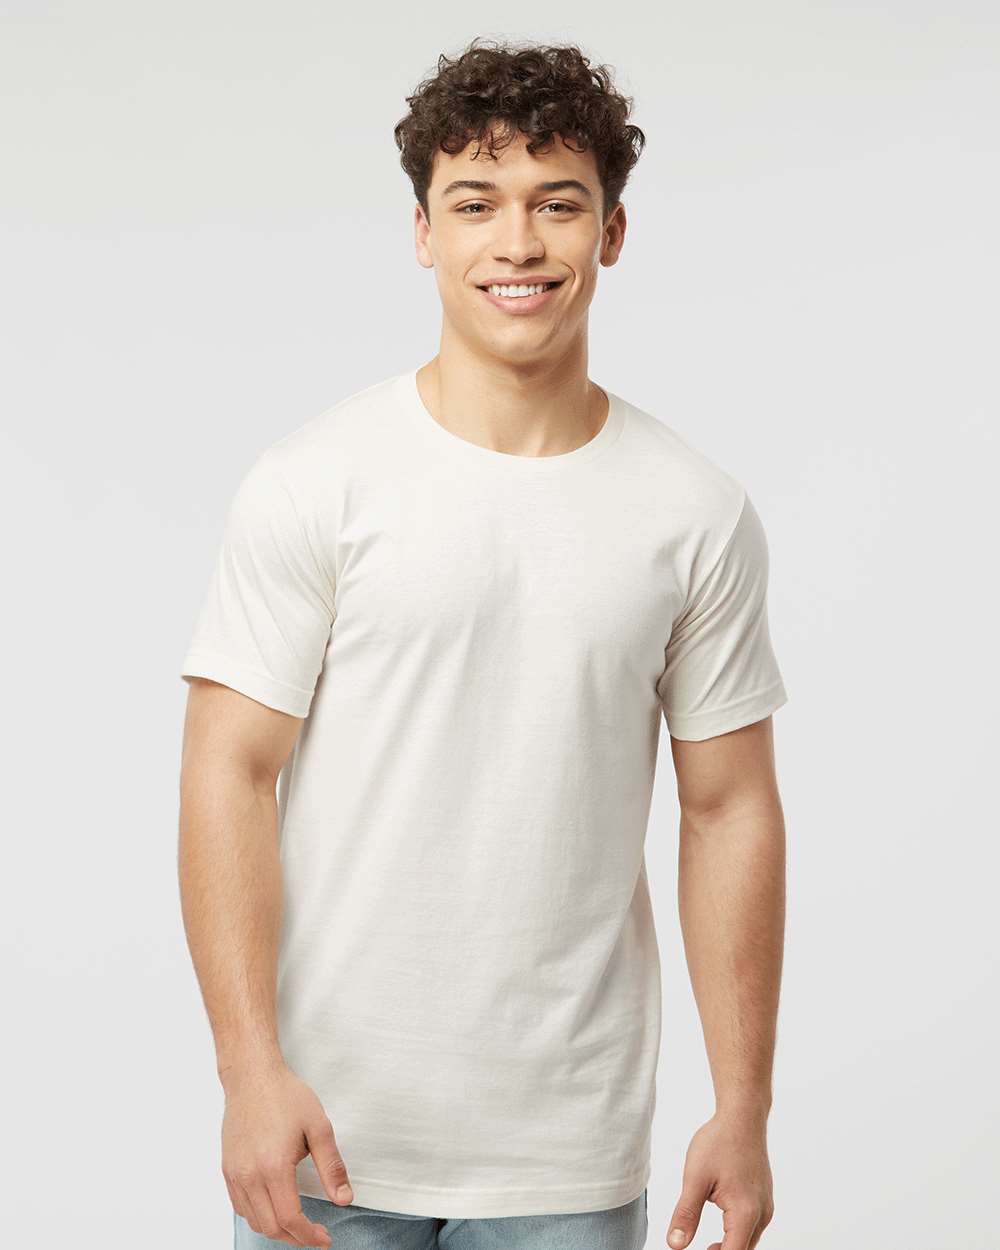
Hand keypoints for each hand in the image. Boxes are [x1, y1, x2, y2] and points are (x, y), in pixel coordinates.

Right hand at [220, 1056, 353, 1247]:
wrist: (252, 1076)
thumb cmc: (285, 1095)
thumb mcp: (319, 1127)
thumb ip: (332, 1167)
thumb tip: (344, 1198)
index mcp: (274, 1166)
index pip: (290, 1218)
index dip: (308, 1236)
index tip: (324, 1239)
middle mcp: (250, 1175)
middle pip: (271, 1226)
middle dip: (295, 1238)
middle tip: (315, 1235)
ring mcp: (235, 1174)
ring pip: (254, 1220)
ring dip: (276, 1229)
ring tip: (297, 1224)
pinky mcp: (227, 1169)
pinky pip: (240, 1206)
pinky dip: (258, 1216)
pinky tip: (274, 1208)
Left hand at [666, 1110, 773, 1249]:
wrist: (742, 1117)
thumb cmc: (720, 1142)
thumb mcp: (695, 1178)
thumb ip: (686, 1214)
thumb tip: (675, 1245)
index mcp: (745, 1213)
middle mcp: (762, 1214)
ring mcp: (766, 1207)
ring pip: (749, 1241)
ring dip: (730, 1247)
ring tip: (706, 1247)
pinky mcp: (764, 1200)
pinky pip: (753, 1228)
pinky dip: (737, 1234)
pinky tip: (722, 1228)